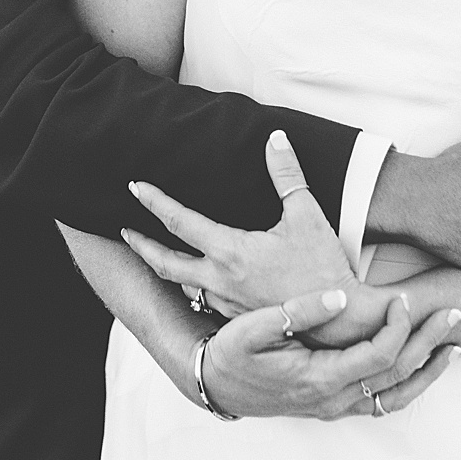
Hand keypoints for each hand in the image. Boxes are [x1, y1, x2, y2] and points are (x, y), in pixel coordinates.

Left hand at [122, 131, 354, 330]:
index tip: (136, 188)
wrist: (336, 320)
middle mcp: (219, 279)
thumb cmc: (322, 266)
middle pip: (164, 261)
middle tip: (124, 230)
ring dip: (165, 266)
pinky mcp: (236, 317)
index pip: (179, 222)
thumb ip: (287, 174)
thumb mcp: (307, 214)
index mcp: (230, 251)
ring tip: (157, 253)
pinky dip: (192, 284)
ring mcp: (225, 302)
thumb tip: (276, 139)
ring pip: (182, 283)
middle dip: (140, 243)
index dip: (155, 202)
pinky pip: (203, 298)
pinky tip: (198, 278)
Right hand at [203, 286, 459, 420]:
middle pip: (397, 374)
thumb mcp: (255, 326)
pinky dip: (408, 384)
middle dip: (428, 342)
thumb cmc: (232, 352)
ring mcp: (334, 406)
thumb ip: (299, 310)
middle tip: (453, 313)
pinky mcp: (334, 404)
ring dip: (427, 370)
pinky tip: (423, 365)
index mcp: (318, 378)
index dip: (398, 326)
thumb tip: (340, 296)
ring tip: (453, 346)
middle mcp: (332, 399)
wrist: (214, 384)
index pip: (378, 356)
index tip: (405, 298)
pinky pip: (381, 402)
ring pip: (395, 396)